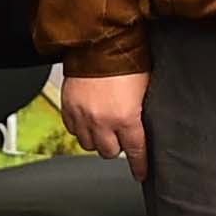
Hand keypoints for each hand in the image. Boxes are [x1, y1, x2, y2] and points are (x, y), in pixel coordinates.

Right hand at [55, 64, 149, 179]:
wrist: (97, 43)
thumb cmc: (125, 61)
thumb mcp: (145, 88)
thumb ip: (143, 111)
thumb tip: (147, 127)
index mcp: (126, 118)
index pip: (134, 151)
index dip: (139, 165)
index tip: (141, 173)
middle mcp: (102, 121)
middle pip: (108, 152)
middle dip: (116, 147)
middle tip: (120, 137)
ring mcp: (82, 116)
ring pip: (88, 145)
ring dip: (97, 139)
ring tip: (103, 127)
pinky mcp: (68, 108)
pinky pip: (73, 130)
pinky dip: (81, 128)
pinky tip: (89, 118)